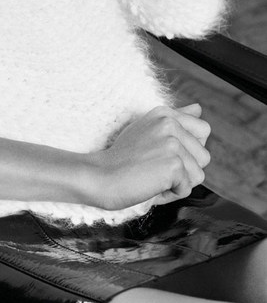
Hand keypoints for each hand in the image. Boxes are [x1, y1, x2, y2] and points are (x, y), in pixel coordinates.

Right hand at [87, 103, 210, 210]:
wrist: (100, 176)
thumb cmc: (121, 158)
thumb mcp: (147, 131)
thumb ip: (176, 119)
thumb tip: (198, 108)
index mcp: (165, 113)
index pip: (203, 130)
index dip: (189, 149)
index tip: (162, 153)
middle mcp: (170, 123)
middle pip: (204, 156)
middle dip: (185, 169)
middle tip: (155, 167)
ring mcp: (172, 143)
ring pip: (198, 175)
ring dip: (177, 183)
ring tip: (152, 176)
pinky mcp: (173, 164)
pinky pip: (187, 189)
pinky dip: (169, 194)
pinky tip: (149, 185)